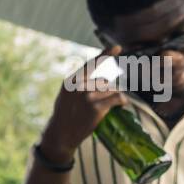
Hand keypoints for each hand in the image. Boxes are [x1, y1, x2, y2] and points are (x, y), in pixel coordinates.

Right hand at [40, 46, 125, 162]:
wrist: (60, 136)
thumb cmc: (64, 116)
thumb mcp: (66, 96)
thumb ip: (79, 86)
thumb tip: (104, 80)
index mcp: (71, 81)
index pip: (91, 65)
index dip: (105, 54)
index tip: (117, 47)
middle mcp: (79, 86)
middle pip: (104, 82)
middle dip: (105, 91)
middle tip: (96, 104)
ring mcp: (88, 97)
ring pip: (111, 90)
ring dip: (112, 98)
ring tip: (102, 109)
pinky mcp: (97, 108)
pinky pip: (117, 98)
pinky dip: (122, 101)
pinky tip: (122, 104)